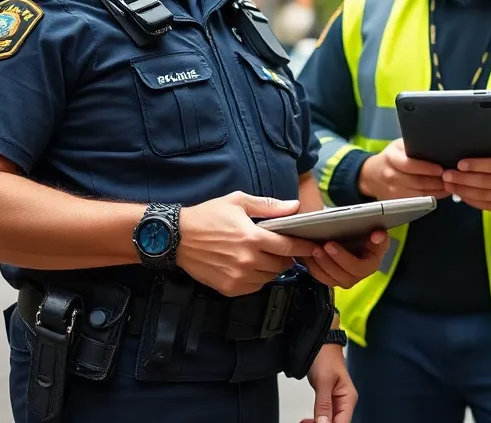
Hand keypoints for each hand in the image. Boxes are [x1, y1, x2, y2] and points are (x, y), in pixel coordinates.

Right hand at [177, 193, 320, 296]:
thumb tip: (294, 206)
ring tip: (262, 255)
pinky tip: (249, 265)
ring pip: (269, 277)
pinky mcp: (229, 288)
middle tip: (281, 248)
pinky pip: (254, 286)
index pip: (289, 247)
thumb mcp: (238, 202)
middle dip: (286, 257)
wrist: (175, 237)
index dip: (305, 247)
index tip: (315, 247)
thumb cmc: (207, 216)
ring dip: (271, 268)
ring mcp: (238, 277)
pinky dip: (257, 278)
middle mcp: (248, 260)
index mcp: (252, 237)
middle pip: (282, 265)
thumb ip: (269, 206)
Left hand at [300, 344, 355, 422]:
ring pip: (330, 421)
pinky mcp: (328, 400)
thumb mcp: (323, 381)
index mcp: (348, 398)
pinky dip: (316, 420)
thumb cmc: (326, 355)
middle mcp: (345, 401)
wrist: (320, 343)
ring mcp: (336, 401)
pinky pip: (324, 416)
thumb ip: (324, 404)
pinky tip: (308, 421)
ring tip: (307, 422)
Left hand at [302, 231, 389, 288]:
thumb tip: (378, 235)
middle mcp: (359, 274)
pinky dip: (313, 267)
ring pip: (331, 279)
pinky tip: (306, 255)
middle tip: (319, 246)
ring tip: (311, 250)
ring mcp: (345, 278)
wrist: (353, 235)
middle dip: (330, 261)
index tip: (329, 244)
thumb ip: (378, 234)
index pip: (360, 267)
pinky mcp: (333, 278)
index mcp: (372, 263)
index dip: (344, 257)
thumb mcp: (373, 231)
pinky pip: (322, 278)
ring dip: (320, 265)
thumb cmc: (364, 231)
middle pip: (344, 275)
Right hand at [357, 139, 446, 199]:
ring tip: (450, 185)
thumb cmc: (391, 157)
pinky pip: (419, 201)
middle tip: (451, 178)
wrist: (371, 175)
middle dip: (436, 181)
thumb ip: (413, 145)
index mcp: (392, 158)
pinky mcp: (398, 201)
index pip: (410, 165)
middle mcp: (391, 176)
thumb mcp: (398, 145)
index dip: (426, 168)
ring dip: (437, 191)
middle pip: (417, 182)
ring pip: (420, 194)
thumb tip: (436, 145)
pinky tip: (442, 192)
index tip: (441, 169)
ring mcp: (394, 191)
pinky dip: (433, 197)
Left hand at [441, 136, 490, 215]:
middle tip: (446, 175)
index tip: (459, 164)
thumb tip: (471, 145)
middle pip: (485, 182)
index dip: (475, 165)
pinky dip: (471, 200)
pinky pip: (487, 206)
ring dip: (463, 191)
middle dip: (463, 179)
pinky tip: (461, 194)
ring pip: (484, 196)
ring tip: (449, 185)